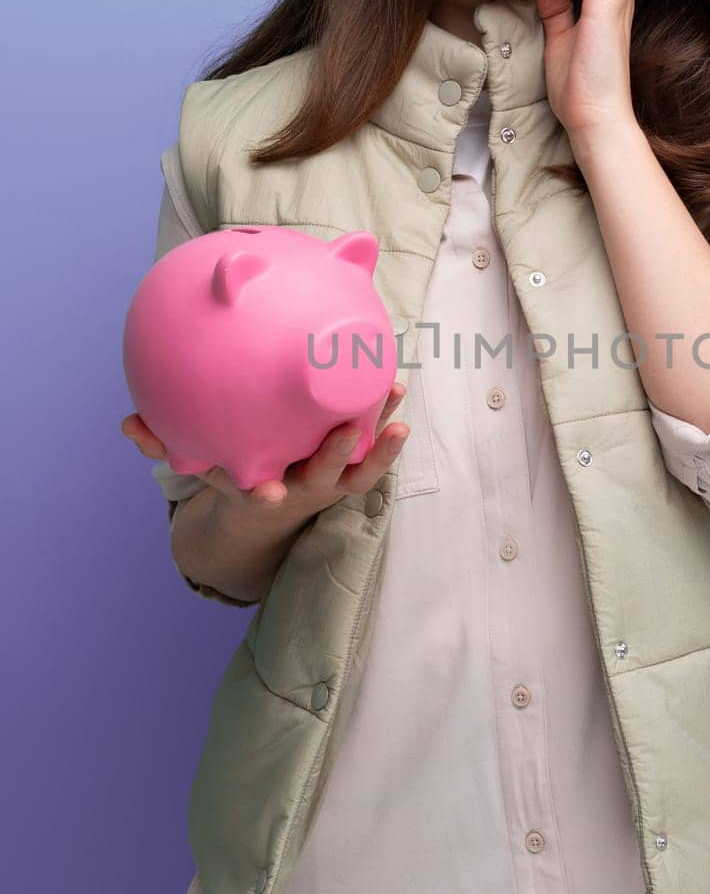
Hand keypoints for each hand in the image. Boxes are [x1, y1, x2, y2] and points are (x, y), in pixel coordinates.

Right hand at [119, 382, 410, 521]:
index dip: (265, 499)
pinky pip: (373, 449)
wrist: (270, 504)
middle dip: (334, 458)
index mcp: (262, 491)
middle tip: (349, 431)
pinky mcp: (351, 469)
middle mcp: (301, 490)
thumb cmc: (232, 472)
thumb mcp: (199, 464)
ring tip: (397, 411)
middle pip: (322, 479)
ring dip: (379, 446)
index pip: (262, 500)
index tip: (268, 496)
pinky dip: (387, 425)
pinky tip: (397, 389)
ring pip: (359, 469)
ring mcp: (331, 482)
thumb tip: (127, 423)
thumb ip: (164, 445)